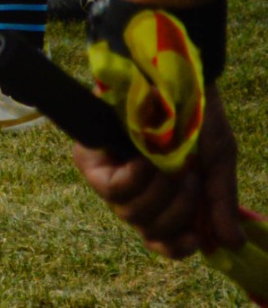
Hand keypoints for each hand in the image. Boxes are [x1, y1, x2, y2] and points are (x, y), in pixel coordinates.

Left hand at [74, 94, 247, 258]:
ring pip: (131, 214)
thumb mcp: (218, 162)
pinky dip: (137, 180)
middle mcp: (135, 189)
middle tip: (192, 179)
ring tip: (175, 167)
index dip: (176, 247)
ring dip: (162, 195)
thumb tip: (232, 244)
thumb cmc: (196, 115)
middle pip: (148, 230)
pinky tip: (147, 161)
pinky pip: (112, 190)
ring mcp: (111, 175)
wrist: (176, 75)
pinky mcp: (92, 159)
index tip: (196, 238)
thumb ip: (221, 203)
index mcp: (165, 194)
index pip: (160, 240)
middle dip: (178, 212)